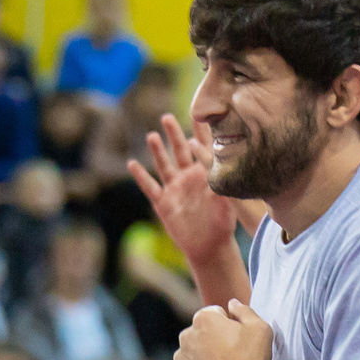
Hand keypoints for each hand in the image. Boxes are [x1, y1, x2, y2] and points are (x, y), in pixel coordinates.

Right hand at [128, 115, 236, 262]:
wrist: (210, 246)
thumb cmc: (223, 223)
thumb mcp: (227, 201)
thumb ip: (223, 182)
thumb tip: (223, 167)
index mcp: (206, 173)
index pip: (202, 147)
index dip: (199, 131)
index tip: (198, 112)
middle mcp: (188, 176)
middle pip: (179, 150)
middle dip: (174, 134)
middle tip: (167, 117)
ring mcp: (174, 188)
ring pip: (163, 165)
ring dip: (157, 151)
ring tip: (152, 136)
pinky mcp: (163, 202)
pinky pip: (150, 187)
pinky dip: (141, 176)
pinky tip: (132, 164)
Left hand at [173, 300, 276, 359]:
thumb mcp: (260, 328)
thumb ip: (244, 311)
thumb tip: (232, 303)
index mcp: (204, 318)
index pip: (214, 314)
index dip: (228, 324)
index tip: (238, 338)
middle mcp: (186, 335)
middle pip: (199, 333)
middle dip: (211, 341)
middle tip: (231, 357)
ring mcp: (180, 358)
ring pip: (191, 354)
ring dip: (202, 359)